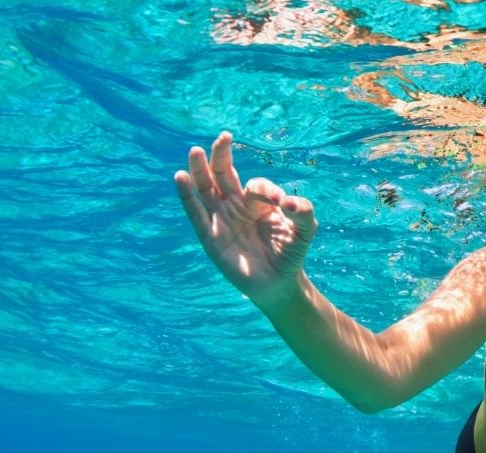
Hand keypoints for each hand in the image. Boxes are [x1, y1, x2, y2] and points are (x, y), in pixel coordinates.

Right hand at [172, 132, 318, 306]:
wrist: (278, 283)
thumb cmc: (291, 253)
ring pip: (206, 189)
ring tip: (194, 151)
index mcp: (257, 201)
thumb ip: (304, 212)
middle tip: (223, 137)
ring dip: (199, 170)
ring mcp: (221, 220)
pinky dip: (187, 196)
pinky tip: (180, 177)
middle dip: (222, 156)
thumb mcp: (305, 230)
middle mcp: (236, 206)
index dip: (266, 190)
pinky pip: (195, 214)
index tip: (280, 203)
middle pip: (223, 174)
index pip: (256, 185)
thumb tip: (289, 202)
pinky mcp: (210, 237)